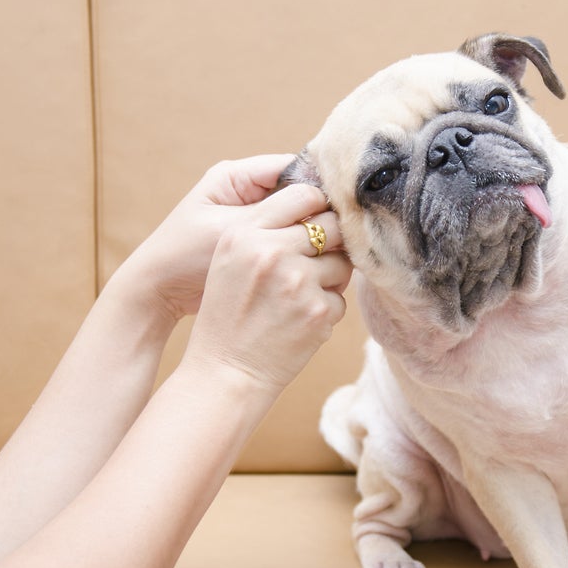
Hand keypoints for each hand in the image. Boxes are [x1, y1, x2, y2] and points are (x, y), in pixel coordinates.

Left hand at [114, 155, 326, 320]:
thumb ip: (278, 215)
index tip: (347, 208)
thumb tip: (325, 203)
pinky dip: (305, 252)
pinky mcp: (257, 245)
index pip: (294, 169)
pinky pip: (290, 241)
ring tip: (340, 250)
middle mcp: (247, 192)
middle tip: (349, 233)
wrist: (157, 294)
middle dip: (323, 213)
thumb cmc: (186, 258)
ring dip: (316, 234)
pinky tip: (322, 265)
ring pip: (299, 220)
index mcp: (237, 177)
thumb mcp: (234, 233)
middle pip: (300, 194)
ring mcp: (253, 219)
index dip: (322, 188)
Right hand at [181, 187, 351, 391]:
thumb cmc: (229, 315)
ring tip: (299, 299)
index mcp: (245, 233)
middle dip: (332, 242)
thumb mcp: (230, 261)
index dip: (317, 208)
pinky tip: (298, 324)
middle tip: (316, 262)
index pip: (302, 195)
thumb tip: (318, 209)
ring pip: (341, 263)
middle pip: (332, 225)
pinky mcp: (317, 310)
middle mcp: (271, 251)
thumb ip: (265, 230)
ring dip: (329, 279)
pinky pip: (339, 299)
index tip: (318, 222)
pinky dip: (325, 312)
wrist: (226, 372)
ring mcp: (297, 280)